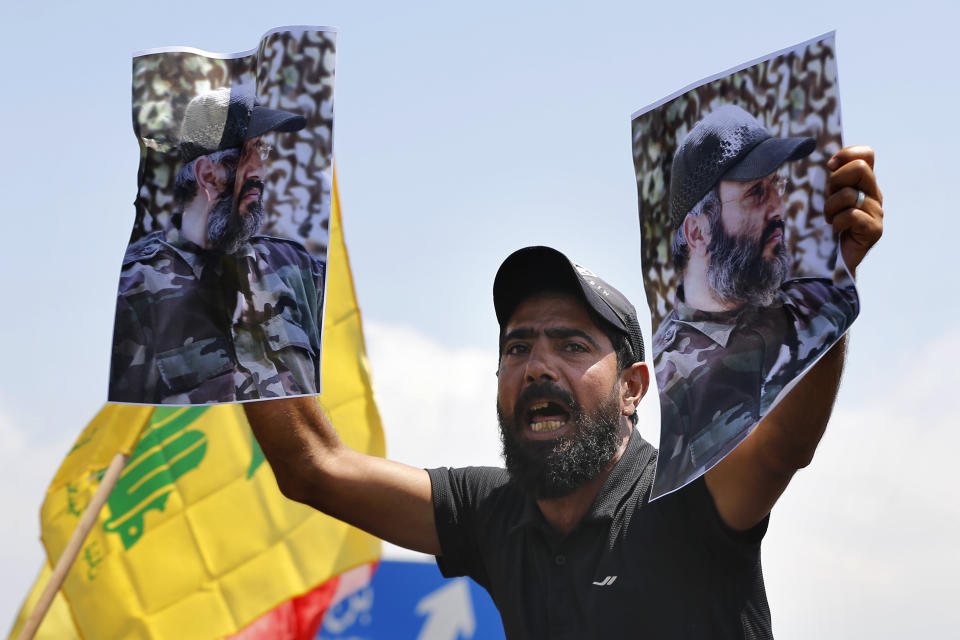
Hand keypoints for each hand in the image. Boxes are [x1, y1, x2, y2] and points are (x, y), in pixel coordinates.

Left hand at [825, 146, 883, 272]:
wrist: (833, 261)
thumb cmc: (825, 227)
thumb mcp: (826, 198)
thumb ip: (829, 180)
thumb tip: (825, 163)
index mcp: (864, 183)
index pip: (867, 154)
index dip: (847, 154)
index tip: (830, 167)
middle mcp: (874, 194)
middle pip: (859, 168)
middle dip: (835, 181)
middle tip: (827, 199)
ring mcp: (877, 212)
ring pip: (850, 194)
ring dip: (830, 207)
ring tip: (829, 219)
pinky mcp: (875, 230)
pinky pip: (851, 215)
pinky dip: (837, 222)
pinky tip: (835, 230)